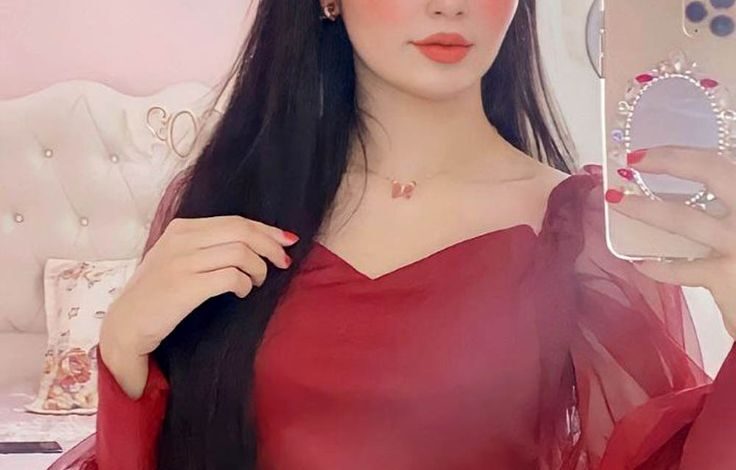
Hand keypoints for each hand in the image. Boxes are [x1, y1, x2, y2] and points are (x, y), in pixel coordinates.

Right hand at [99, 215, 298, 396]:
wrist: (125, 325)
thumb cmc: (157, 295)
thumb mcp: (177, 258)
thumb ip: (207, 246)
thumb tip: (253, 243)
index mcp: (181, 229)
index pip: (235, 221)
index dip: (265, 230)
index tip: (286, 240)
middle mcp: (181, 240)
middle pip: (242, 231)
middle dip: (270, 245)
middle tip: (283, 262)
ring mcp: (182, 262)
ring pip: (240, 252)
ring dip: (259, 268)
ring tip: (257, 282)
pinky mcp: (185, 286)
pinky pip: (231, 276)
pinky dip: (244, 284)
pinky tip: (242, 292)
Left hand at [606, 145, 735, 339]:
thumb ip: (729, 206)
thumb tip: (696, 188)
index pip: (722, 161)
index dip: (683, 153)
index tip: (646, 152)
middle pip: (712, 171)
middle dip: (668, 161)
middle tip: (632, 160)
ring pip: (685, 218)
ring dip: (645, 208)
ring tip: (616, 201)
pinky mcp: (726, 277)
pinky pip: (681, 269)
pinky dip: (658, 267)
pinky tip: (641, 263)